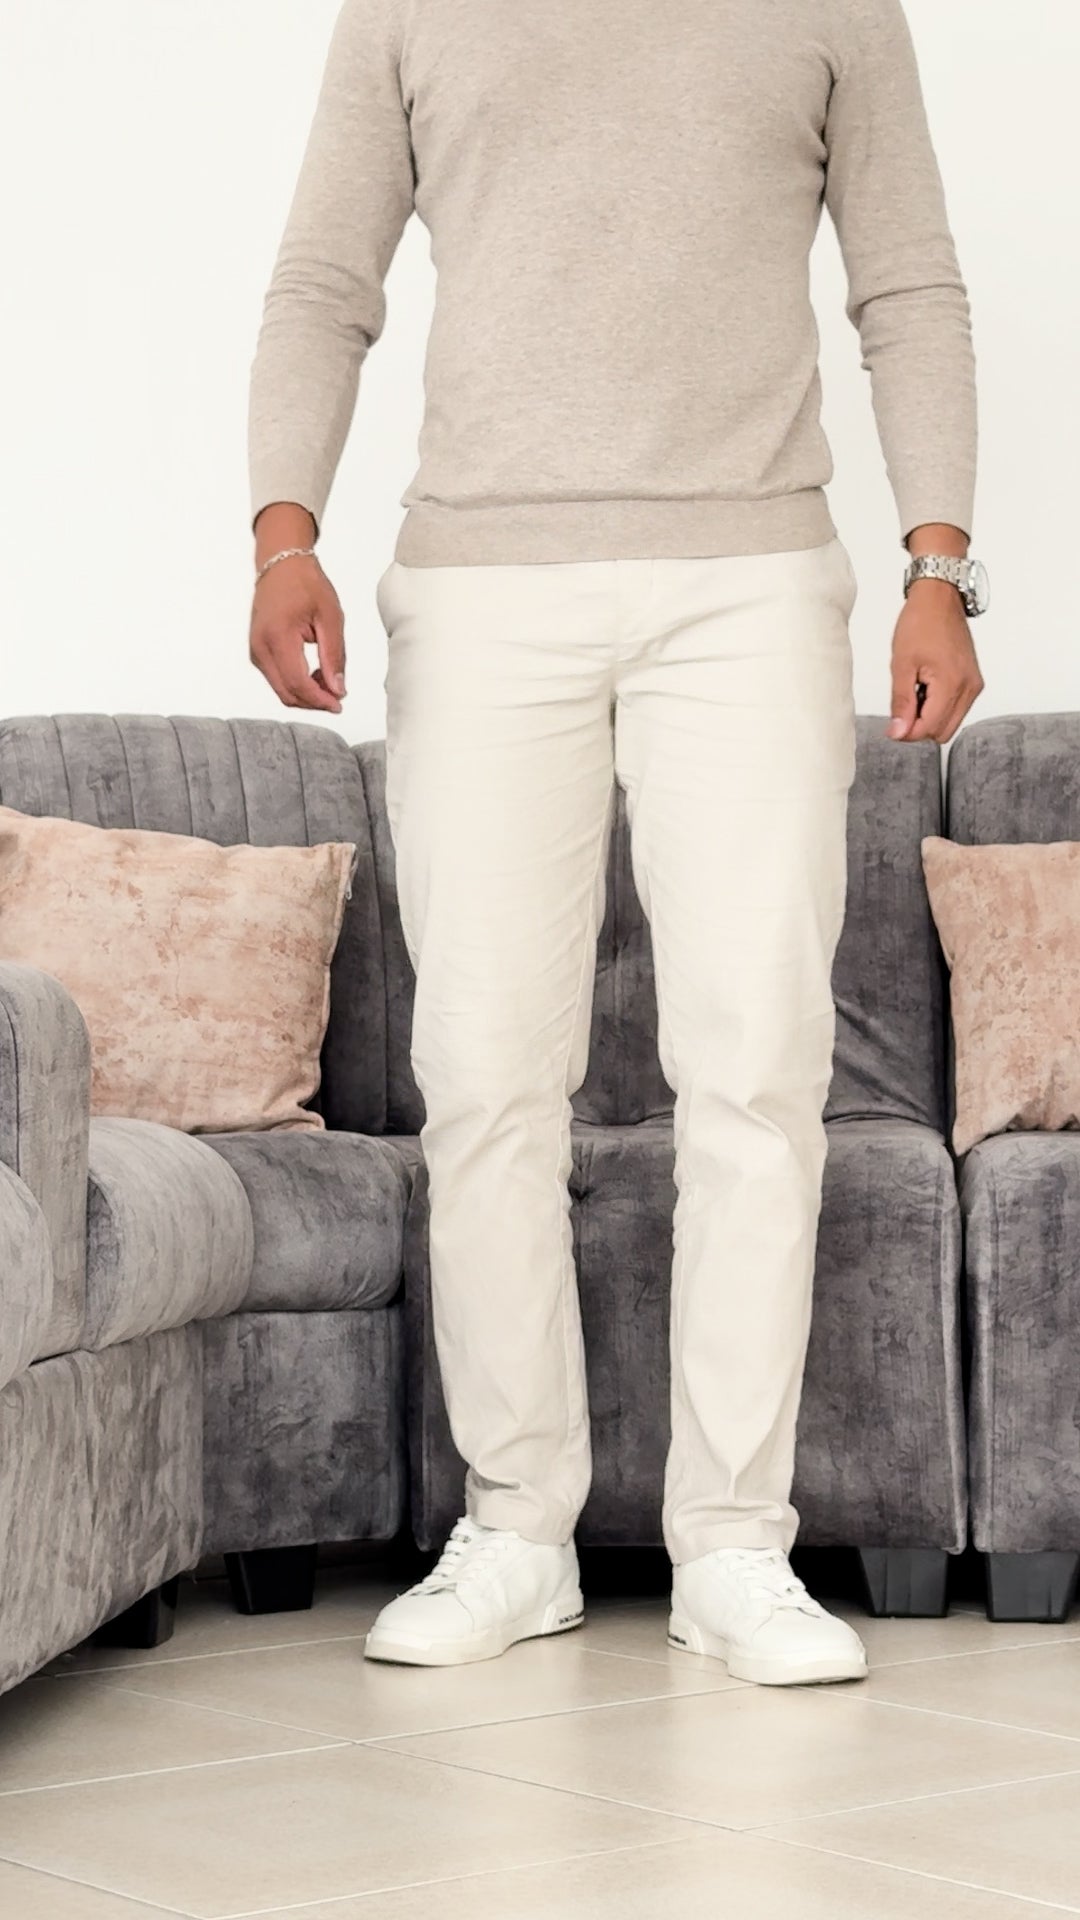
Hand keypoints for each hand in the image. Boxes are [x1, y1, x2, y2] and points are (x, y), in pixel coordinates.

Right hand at [249, 554, 346, 714]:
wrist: (282, 564)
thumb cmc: (306, 584)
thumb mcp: (330, 617)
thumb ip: (334, 656)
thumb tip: (338, 689)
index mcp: (277, 636)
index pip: (297, 683)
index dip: (319, 700)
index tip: (339, 704)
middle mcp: (260, 647)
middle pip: (286, 693)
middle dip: (314, 702)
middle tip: (338, 696)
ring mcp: (256, 651)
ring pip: (281, 690)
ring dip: (306, 694)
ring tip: (329, 681)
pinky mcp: (257, 652)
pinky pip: (277, 679)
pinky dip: (297, 684)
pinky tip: (315, 674)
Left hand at [886, 579, 983, 743]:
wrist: (939, 599)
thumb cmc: (920, 623)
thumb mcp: (901, 665)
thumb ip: (901, 703)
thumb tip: (898, 732)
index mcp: (952, 684)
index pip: (930, 728)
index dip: (908, 732)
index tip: (893, 725)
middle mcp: (969, 688)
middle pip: (943, 732)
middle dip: (919, 726)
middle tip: (902, 705)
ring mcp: (974, 685)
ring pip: (950, 722)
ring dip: (929, 716)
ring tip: (916, 690)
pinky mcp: (974, 681)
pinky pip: (957, 708)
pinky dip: (939, 706)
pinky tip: (927, 687)